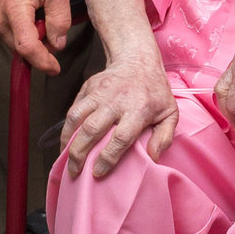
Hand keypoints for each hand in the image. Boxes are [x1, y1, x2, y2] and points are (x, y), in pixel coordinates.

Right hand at [0, 0, 72, 74]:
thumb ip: (60, 18)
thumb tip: (57, 44)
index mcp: (14, 9)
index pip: (26, 46)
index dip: (42, 61)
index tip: (55, 68)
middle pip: (21, 49)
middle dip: (41, 48)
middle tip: (51, 26)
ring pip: (16, 45)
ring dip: (32, 40)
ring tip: (39, 16)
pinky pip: (10, 38)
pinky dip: (23, 35)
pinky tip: (28, 17)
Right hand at [61, 60, 177, 178]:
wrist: (138, 60)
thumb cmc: (155, 91)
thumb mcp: (170, 112)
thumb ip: (165, 136)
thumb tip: (153, 157)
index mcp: (139, 109)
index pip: (121, 137)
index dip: (108, 157)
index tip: (98, 172)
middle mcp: (117, 100)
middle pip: (92, 129)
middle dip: (79, 154)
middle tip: (74, 172)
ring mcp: (100, 93)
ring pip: (76, 118)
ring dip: (68, 141)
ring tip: (65, 159)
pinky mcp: (88, 88)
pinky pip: (73, 110)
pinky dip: (66, 127)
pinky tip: (66, 142)